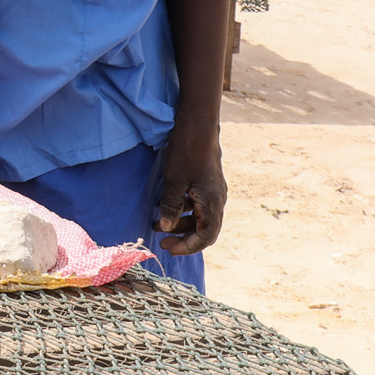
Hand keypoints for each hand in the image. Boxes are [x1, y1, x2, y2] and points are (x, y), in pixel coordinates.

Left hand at [152, 123, 225, 254]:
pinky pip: (198, 204)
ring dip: (181, 223)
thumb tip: (166, 228)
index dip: (188, 247)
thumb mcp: (174, 181)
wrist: (199, 124)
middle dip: (183, 238)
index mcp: (212, 203)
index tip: (170, 250)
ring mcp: (214, 191)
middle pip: (204, 229)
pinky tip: (166, 207)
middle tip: (162, 241)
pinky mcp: (208, 183)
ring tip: (157, 224)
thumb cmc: (186, 151)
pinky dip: (183, 209)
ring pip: (200, 216)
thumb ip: (171, 206)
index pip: (206, 236)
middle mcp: (217, 200)